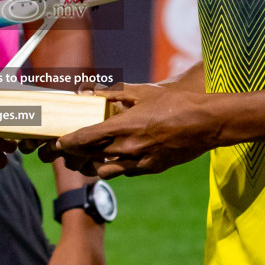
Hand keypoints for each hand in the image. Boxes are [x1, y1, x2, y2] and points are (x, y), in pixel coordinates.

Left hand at [43, 82, 217, 177]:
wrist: (205, 123)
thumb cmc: (175, 103)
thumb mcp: (143, 92)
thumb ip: (115, 94)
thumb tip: (92, 92)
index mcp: (123, 127)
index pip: (85, 139)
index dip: (68, 143)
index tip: (59, 143)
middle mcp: (128, 148)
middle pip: (90, 157)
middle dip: (76, 155)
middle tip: (69, 151)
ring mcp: (140, 162)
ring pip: (105, 171)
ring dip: (94, 165)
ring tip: (90, 157)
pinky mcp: (151, 169)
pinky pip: (125, 172)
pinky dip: (116, 166)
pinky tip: (117, 158)